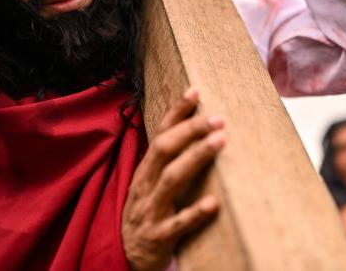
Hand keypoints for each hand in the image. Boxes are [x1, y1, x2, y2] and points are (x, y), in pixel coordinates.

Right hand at [121, 88, 225, 270]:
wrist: (125, 258)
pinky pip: (176, 225)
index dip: (177, 112)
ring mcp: (150, 210)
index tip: (196, 91)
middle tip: (219, 118)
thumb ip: (170, 162)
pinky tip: (213, 203)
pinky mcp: (158, 238)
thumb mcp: (152, 184)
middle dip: (191, 130)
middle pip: (165, 150)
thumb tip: (200, 132)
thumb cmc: (147, 214)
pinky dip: (194, 213)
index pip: (160, 134)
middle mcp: (145, 185)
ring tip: (221, 141)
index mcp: (145, 170)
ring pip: (171, 180)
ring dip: (196, 158)